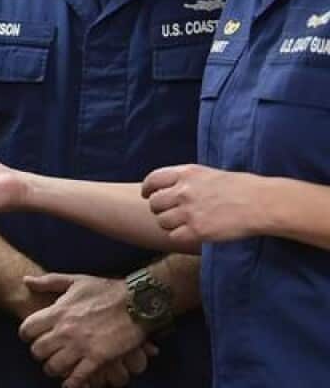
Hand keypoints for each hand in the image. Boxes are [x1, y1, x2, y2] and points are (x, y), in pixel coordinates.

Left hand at [19, 273, 147, 385]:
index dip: (26, 335)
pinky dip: (72, 383)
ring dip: (53, 369)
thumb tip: (26, 280)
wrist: (137, 302)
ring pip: (54, 367)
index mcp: (58, 312)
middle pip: (37, 351)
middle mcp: (65, 330)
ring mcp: (81, 346)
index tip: (30, 337)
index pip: (27, 329)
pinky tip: (70, 384)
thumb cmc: (106, 290)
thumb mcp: (75, 281)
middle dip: (39, 354)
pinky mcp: (98, 358)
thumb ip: (48, 282)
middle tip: (45, 353)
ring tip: (57, 367)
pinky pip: (77, 377)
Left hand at [142, 164, 264, 243]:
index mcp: (186, 173)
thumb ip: (188, 180)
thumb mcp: (209, 174)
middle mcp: (183, 191)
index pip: (153, 180)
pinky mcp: (197, 230)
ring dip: (169, 224)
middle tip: (172, 214)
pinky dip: (180, 236)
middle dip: (160, 209)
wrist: (262, 203)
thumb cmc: (241, 187)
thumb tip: (171, 188)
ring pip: (162, 221)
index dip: (148, 189)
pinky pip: (174, 236)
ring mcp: (189, 211)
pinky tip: (192, 233)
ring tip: (185, 224)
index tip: (148, 195)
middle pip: (154, 203)